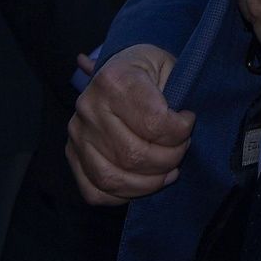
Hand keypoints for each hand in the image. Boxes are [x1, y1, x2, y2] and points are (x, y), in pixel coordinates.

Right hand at [66, 44, 194, 205]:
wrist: (121, 69)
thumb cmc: (149, 70)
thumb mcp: (168, 65)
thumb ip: (179, 92)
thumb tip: (184, 122)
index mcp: (114, 79)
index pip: (153, 122)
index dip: (180, 131)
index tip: (188, 121)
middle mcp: (88, 106)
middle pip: (133, 155)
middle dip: (169, 159)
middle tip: (182, 148)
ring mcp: (77, 133)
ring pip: (113, 178)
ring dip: (149, 183)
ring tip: (169, 170)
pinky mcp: (72, 154)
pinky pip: (94, 191)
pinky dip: (123, 195)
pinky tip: (144, 182)